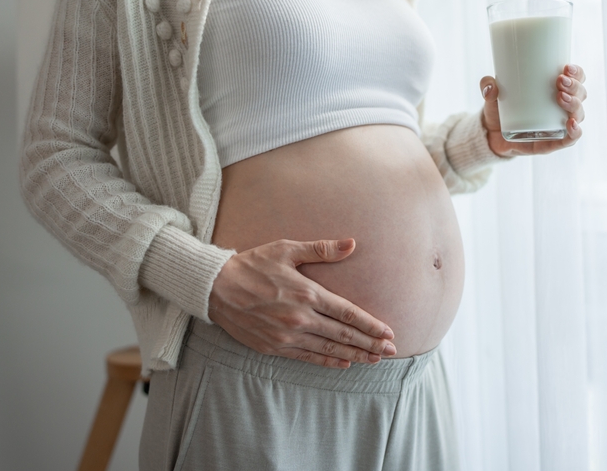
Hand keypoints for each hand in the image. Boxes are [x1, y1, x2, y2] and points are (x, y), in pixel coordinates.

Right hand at [208, 238, 396, 368]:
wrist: (214, 288)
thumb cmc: (252, 264)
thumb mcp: (286, 249)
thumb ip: (321, 249)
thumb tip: (352, 243)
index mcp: (306, 293)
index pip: (347, 312)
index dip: (370, 324)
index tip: (388, 331)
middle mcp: (299, 317)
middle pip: (343, 334)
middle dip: (370, 343)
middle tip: (392, 350)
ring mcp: (286, 335)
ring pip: (328, 349)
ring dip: (354, 355)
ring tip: (375, 360)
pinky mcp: (274, 346)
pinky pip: (308, 357)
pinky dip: (328, 361)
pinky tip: (344, 363)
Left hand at [480, 64, 586, 156]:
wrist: (492, 136)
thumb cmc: (501, 110)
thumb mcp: (493, 96)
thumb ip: (488, 87)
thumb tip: (489, 85)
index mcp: (554, 91)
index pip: (576, 79)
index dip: (577, 73)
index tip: (566, 67)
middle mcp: (562, 108)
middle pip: (580, 94)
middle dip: (575, 86)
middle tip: (560, 81)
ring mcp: (559, 126)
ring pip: (578, 114)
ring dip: (574, 104)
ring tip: (560, 97)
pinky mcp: (552, 143)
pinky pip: (570, 139)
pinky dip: (575, 132)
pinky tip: (572, 124)